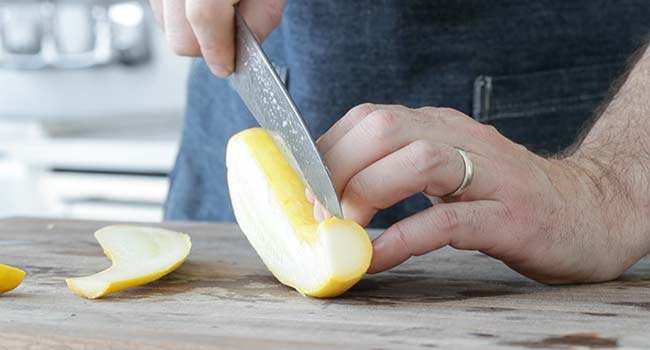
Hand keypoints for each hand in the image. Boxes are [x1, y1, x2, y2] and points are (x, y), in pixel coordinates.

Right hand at [149, 0, 284, 76]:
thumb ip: (262, 17)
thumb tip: (243, 51)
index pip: (204, 18)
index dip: (218, 50)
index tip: (227, 68)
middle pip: (179, 35)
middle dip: (205, 48)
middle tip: (229, 40)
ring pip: (164, 26)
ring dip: (190, 33)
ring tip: (217, 15)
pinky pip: (158, 12)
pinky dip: (177, 17)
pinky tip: (198, 6)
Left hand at [314, 104, 649, 283]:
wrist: (590, 210)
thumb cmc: (507, 197)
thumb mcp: (450, 171)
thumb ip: (402, 171)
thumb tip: (336, 193)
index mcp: (440, 126)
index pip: (369, 117)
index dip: (327, 150)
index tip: (304, 186)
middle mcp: (462, 139)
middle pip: (386, 128)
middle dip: (339, 168)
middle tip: (321, 210)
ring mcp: (490, 176)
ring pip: (418, 160)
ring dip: (368, 193)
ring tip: (346, 227)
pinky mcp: (510, 216)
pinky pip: (449, 221)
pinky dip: (405, 237)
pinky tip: (378, 257)